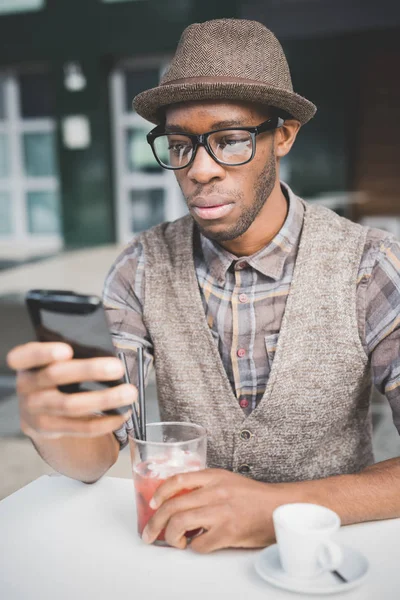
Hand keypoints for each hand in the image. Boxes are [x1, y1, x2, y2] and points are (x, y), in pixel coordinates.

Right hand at [6, 342, 135, 439]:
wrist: (37, 408)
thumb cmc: (52, 373)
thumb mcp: (51, 361)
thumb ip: (68, 355)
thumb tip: (105, 355)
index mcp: (24, 363)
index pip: (23, 356)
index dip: (43, 353)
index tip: (67, 350)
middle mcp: (26, 386)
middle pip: (56, 376)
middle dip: (89, 370)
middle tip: (118, 367)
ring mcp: (35, 410)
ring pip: (71, 405)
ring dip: (104, 399)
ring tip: (129, 393)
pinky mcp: (49, 430)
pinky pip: (80, 428)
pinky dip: (105, 421)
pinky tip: (122, 414)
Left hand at [142, 468, 287, 552]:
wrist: (280, 508)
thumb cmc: (254, 497)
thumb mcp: (228, 480)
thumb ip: (205, 485)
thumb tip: (179, 500)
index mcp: (214, 477)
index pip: (177, 480)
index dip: (160, 493)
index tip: (152, 504)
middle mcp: (215, 492)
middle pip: (172, 505)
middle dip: (155, 522)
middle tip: (150, 533)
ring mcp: (220, 512)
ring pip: (179, 524)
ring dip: (170, 537)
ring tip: (175, 541)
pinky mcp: (227, 532)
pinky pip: (199, 544)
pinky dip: (193, 547)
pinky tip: (197, 544)